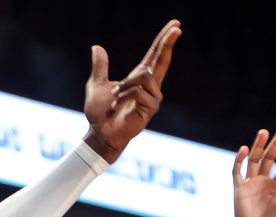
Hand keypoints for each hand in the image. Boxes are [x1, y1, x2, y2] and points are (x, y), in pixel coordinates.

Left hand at [84, 20, 181, 160]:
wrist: (99, 133)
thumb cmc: (99, 112)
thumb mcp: (97, 85)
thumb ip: (100, 67)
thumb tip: (96, 47)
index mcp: (139, 78)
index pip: (155, 55)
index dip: (164, 40)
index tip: (175, 25)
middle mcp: (150, 86)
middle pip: (163, 60)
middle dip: (169, 42)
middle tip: (178, 26)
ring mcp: (152, 97)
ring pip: (145, 76)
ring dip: (125, 84)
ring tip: (113, 96)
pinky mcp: (150, 109)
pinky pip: (139, 92)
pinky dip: (123, 95)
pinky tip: (116, 104)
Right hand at [233, 127, 275, 216]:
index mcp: (275, 186)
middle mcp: (262, 182)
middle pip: (268, 158)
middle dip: (275, 144)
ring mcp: (250, 185)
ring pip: (253, 160)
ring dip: (258, 146)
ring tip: (263, 132)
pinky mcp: (239, 190)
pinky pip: (237, 172)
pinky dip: (239, 160)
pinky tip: (244, 149)